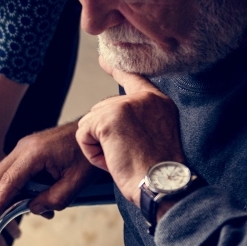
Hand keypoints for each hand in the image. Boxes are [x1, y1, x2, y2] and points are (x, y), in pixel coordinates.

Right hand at [0, 123, 97, 228]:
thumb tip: (32, 209)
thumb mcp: (76, 182)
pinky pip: (12, 173)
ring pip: (1, 175)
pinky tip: (18, 206)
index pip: (8, 183)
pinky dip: (10, 190)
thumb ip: (54, 199)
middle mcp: (23, 148)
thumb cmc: (87, 155)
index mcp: (34, 153)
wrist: (95, 131)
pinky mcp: (27, 152)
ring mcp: (23, 148)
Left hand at [75, 56, 183, 205]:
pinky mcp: (108, 119)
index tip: (103, 60)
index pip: (133, 77)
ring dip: (98, 146)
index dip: (116, 69)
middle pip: (102, 109)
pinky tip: (111, 160)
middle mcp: (144, 98)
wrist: (163, 185)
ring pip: (91, 122)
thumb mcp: (157, 135)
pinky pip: (83, 134)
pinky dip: (92, 153)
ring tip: (122, 159)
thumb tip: (109, 116)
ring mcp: (125, 106)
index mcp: (158, 101)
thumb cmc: (158, 172)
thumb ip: (139, 118)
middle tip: (127, 156)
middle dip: (105, 136)